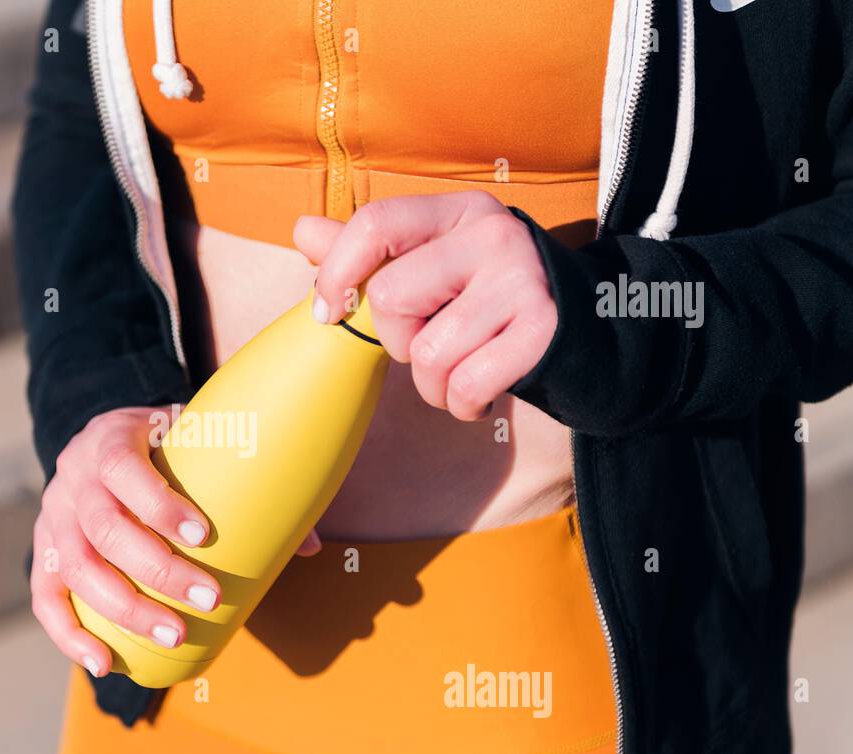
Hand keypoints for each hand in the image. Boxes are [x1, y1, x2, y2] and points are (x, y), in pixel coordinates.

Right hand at [31, 407, 320, 676]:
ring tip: (173, 635)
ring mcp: (52, 518)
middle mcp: (72, 478)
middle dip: (156, 571)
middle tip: (208, 598)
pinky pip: (46, 599)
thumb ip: (246, 482)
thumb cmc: (164, 448)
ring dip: (125, 609)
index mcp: (110, 440)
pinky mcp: (43, 553)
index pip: (125, 469)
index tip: (204, 536)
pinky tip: (104, 664)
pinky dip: (71, 636)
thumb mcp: (197, 444)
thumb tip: (311, 548)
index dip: (160, 504)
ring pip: (77, 569)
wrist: (104, 442)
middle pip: (105, 529)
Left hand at [294, 192, 558, 421]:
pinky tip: (482, 392)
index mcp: (457, 211)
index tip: (328, 312)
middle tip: (431, 345)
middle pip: (391, 298)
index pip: (376, 224)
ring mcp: (521, 280)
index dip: (338, 272)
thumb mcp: (436, 263)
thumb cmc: (490, 300)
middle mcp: (491, 235)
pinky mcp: (543, 330)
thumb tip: (303, 230)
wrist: (589, 328)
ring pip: (428, 353)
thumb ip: (371, 251)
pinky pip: (467, 384)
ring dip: (434, 385)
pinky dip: (464, 403)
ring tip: (461, 373)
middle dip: (399, 343)